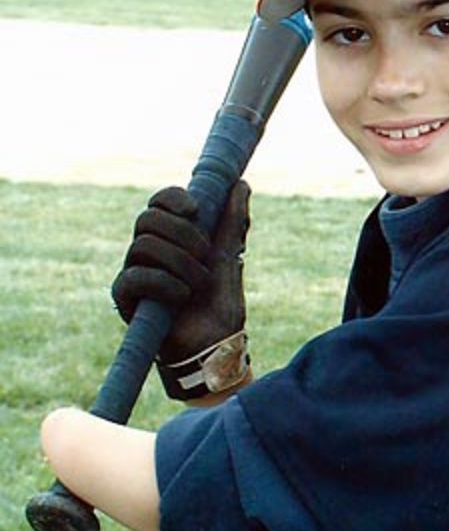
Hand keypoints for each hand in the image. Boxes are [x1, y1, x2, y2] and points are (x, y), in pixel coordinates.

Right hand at [111, 182, 251, 400]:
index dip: (172, 198)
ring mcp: (133, 273)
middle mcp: (146, 252)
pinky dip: (164, 283)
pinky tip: (183, 297)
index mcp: (170, 238)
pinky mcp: (125, 298)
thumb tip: (240, 184)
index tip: (196, 209)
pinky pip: (135, 277)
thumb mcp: (229, 258)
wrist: (215, 346)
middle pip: (148, 219)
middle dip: (182, 234)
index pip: (158, 202)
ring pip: (143, 245)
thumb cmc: (219, 305)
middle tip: (205, 256)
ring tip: (198, 284)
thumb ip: (232, 222)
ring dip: (179, 263)